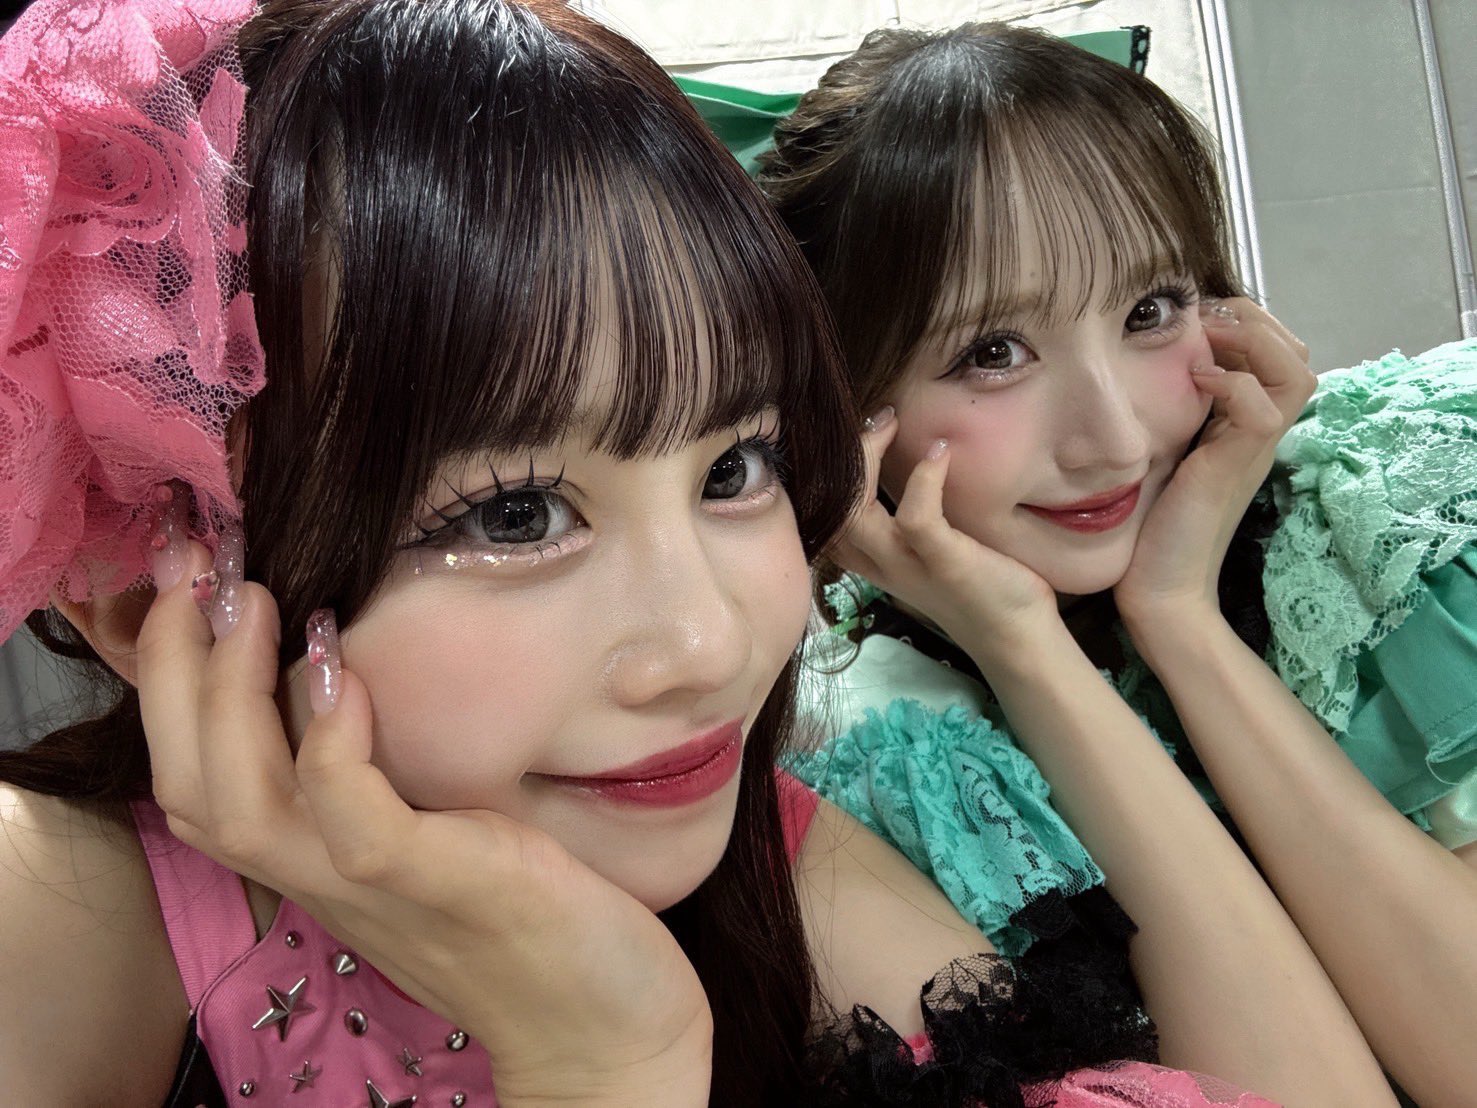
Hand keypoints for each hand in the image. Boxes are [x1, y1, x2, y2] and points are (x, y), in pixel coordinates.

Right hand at [134, 541, 711, 1105]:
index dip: (170, 684)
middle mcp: (325, 878)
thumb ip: (389, 776)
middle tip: (193, 568)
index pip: (196, 780)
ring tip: (254, 600)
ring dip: (227, 695)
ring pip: (240, 804)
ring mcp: (377, 888)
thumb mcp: (442, 832)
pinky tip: (337, 670)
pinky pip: (352, 818)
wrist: (603, 1023)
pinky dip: (328, 743)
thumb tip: (355, 673)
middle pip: (189, 785)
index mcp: (319, 860)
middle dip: (172, 671)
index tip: (189, 585)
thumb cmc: (529, 915)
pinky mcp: (442, 883)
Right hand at [833, 408, 1057, 661]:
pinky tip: (941, 453)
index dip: (827, 473)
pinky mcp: (946, 565)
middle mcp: (884, 565)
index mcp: (875, 562)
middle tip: (877, 417)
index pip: (824, 519)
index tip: (855, 433)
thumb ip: (912, 522)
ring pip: (856, 516)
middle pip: (831, 511)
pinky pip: (916, 519)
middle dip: (843, 456)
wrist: (1019, 639)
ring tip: (891, 423)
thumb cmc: (982, 588)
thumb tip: (916, 458)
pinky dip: (924, 479)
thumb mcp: (933, 555)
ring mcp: (911, 566)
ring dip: (867, 460)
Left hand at [1115, 298, 1314, 629]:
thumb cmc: (1151, 526)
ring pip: (1296, 372)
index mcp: (1242, 425)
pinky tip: (1197, 380)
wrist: (1159, 588)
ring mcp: (1253, 450)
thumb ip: (1168, 412)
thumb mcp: (1161, 451)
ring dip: (1253, 341)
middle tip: (1205, 319)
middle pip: (1296, 355)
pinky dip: (1234, 382)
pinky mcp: (1236, 466)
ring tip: (1207, 340)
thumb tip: (1146, 368)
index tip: (1195, 319)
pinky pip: (1263, 407)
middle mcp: (1257, 434)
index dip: (1245, 323)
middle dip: (1254, 320)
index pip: (1275, 354)